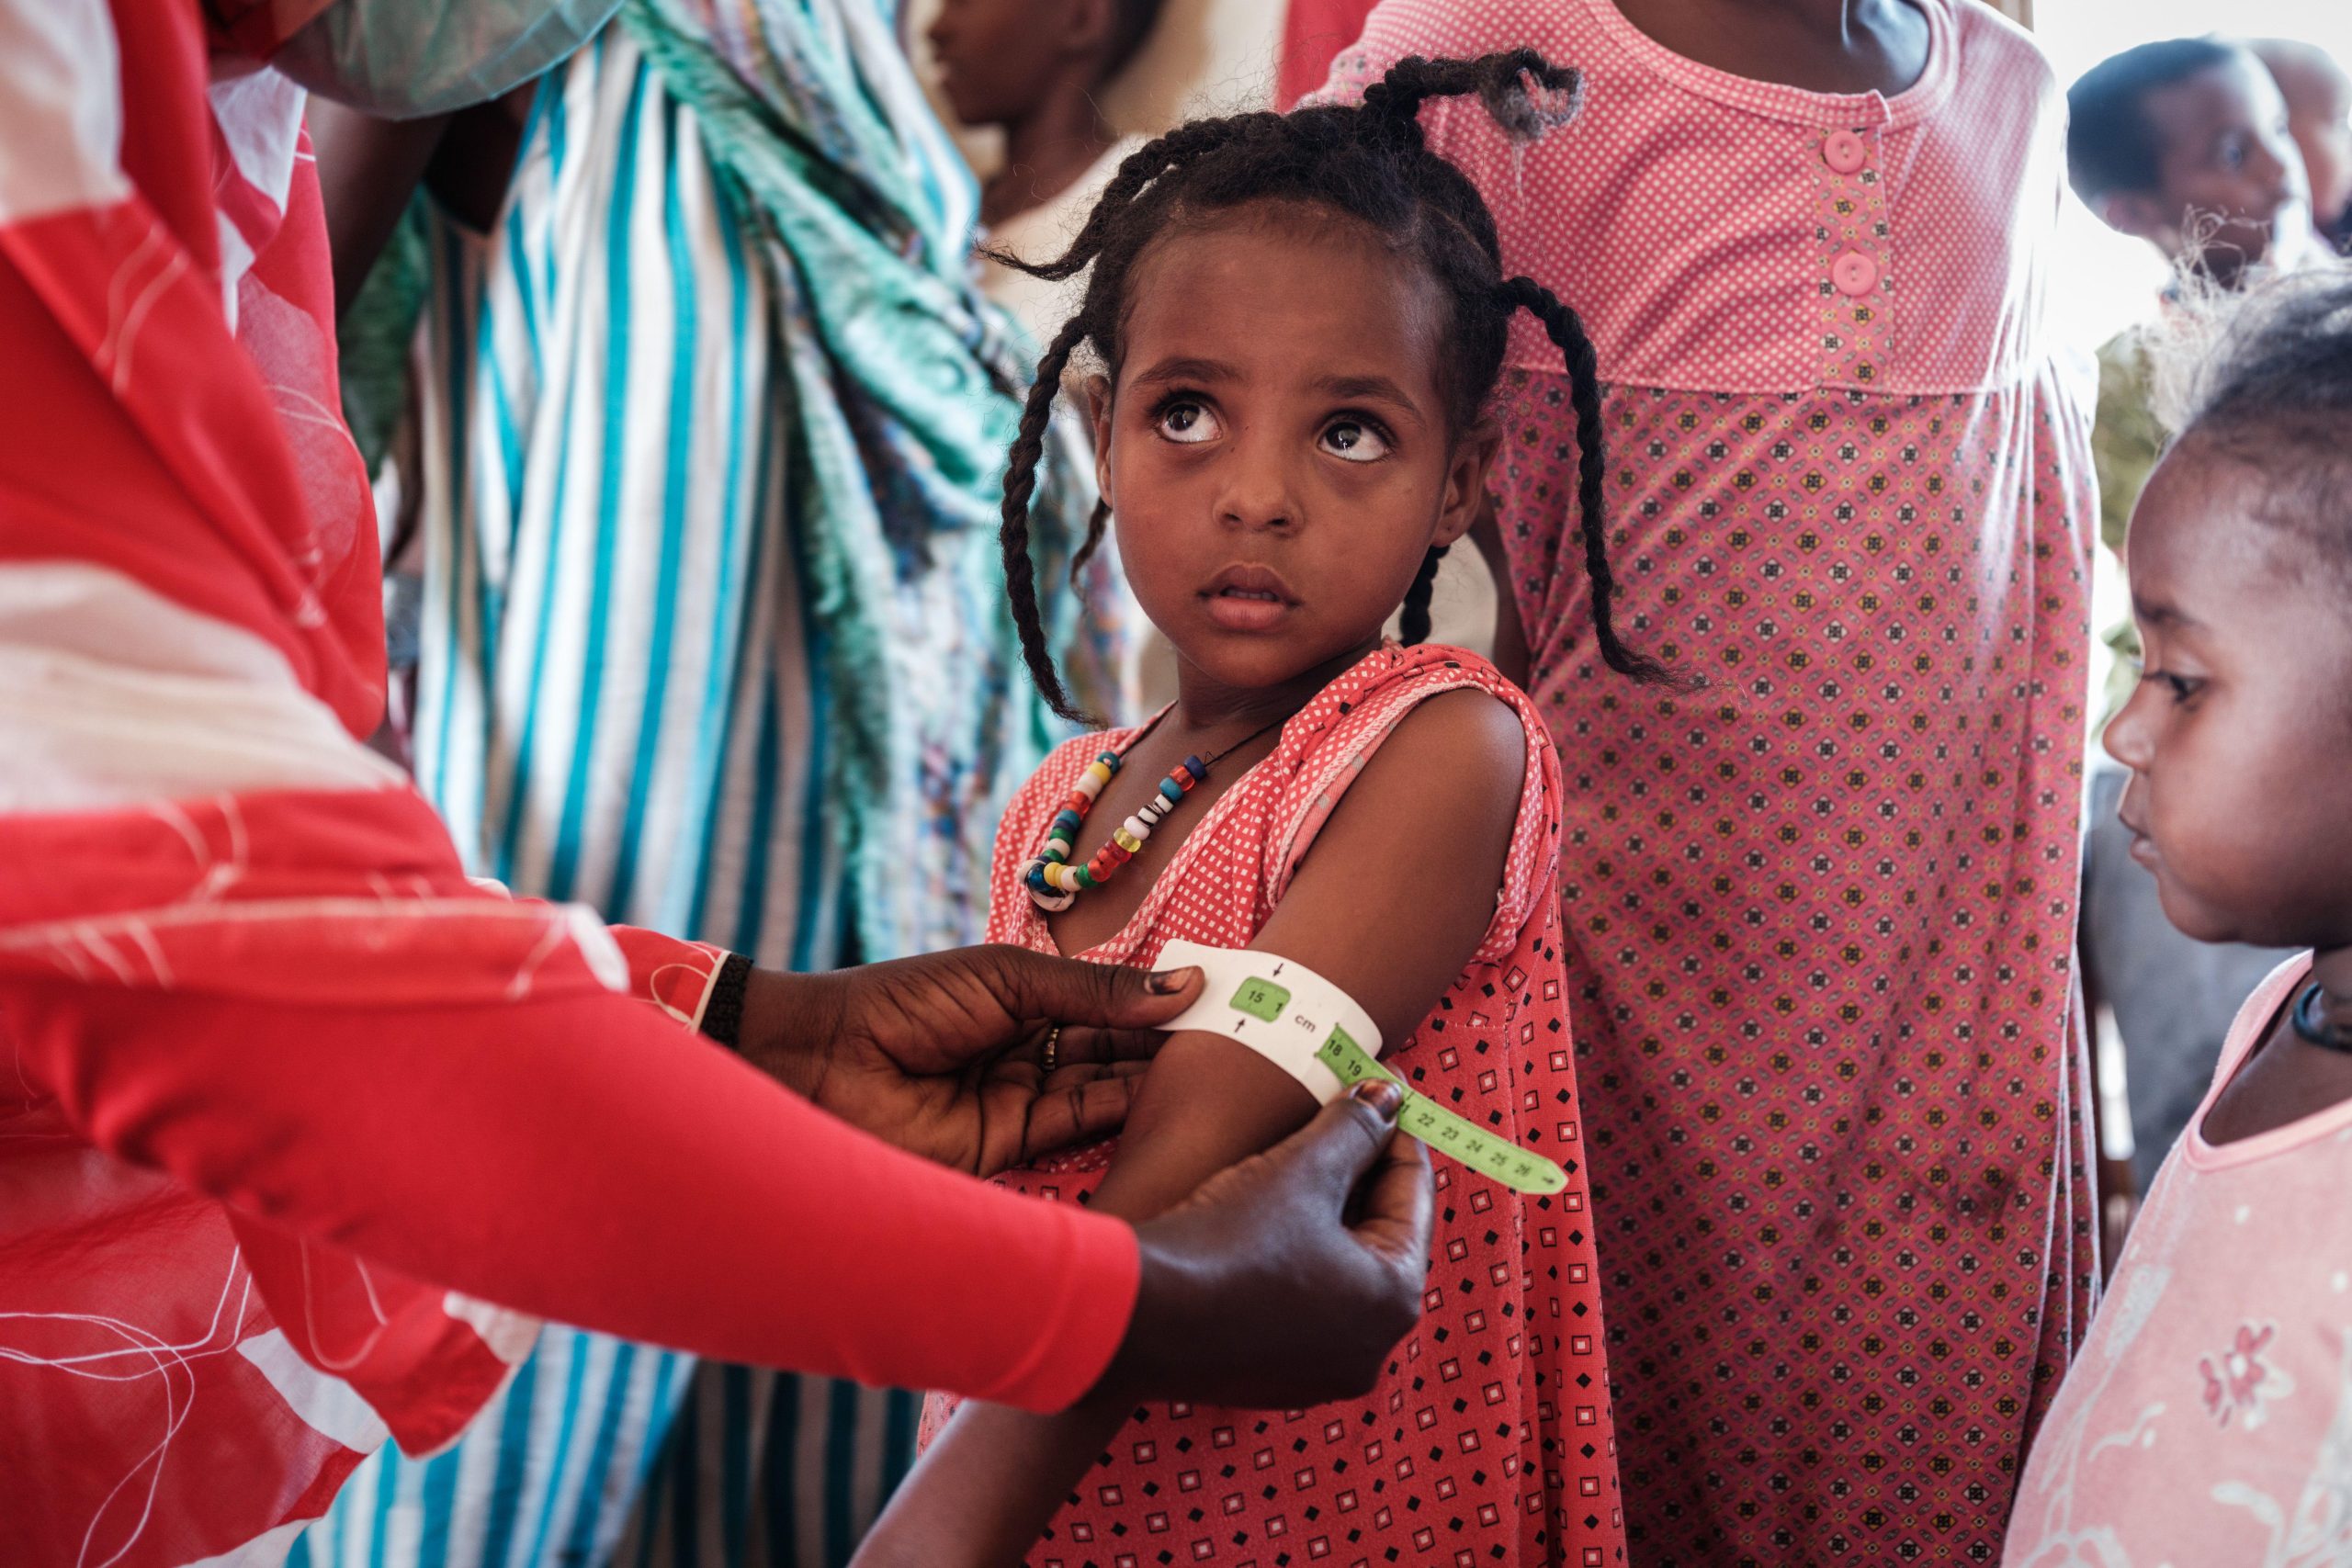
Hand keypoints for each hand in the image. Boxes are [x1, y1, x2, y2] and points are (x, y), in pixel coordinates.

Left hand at [737, 946, 1202, 1176]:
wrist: (818, 1066)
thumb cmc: (902, 1003)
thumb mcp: (1008, 979)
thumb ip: (1096, 992)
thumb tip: (1185, 984)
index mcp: (1024, 999)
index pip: (1109, 1003)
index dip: (1161, 1001)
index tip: (1224, 997)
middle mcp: (1029, 1052)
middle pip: (1115, 1052)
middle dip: (1169, 1046)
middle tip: (1237, 1040)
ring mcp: (1020, 1104)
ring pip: (1105, 1095)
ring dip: (1154, 1085)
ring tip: (1216, 1071)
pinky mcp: (1009, 1153)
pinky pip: (1077, 1136)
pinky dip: (1120, 1123)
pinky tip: (1166, 1107)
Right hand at [1095, 1081, 1434, 1408]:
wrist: (1133, 1316)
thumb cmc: (1227, 1241)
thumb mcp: (1300, 1168)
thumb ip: (1355, 1127)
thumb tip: (1389, 1096)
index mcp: (1392, 1300)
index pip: (1413, 1196)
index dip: (1394, 1133)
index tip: (1379, 1090)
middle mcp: (1368, 1349)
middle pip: (1376, 1235)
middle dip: (1356, 1172)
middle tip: (1337, 1115)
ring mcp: (1316, 1372)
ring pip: (1335, 1270)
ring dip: (1322, 1213)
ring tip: (1294, 1158)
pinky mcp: (1267, 1379)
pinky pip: (1297, 1303)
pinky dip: (1290, 1257)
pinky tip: (1259, 1218)